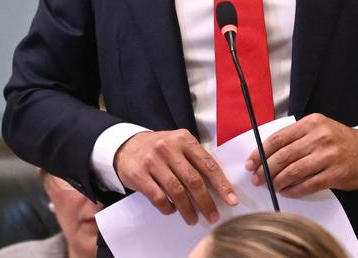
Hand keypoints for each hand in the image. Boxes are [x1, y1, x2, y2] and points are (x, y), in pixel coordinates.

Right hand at [114, 130, 237, 224]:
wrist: (127, 145)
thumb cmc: (160, 148)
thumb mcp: (179, 144)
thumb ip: (194, 159)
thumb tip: (216, 185)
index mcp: (184, 139)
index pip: (208, 163)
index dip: (221, 184)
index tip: (231, 199)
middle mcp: (169, 148)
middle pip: (193, 179)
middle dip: (205, 201)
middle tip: (212, 216)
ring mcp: (153, 161)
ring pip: (176, 191)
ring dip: (187, 209)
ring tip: (193, 219)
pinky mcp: (139, 174)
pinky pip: (158, 197)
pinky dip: (168, 208)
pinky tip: (172, 211)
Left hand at [245, 113, 357, 196]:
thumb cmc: (337, 140)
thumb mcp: (317, 128)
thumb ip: (295, 137)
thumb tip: (266, 154)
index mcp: (311, 123)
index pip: (279, 138)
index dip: (261, 152)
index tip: (251, 163)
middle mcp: (319, 137)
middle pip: (283, 155)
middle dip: (265, 169)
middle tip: (257, 178)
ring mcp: (327, 156)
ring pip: (293, 171)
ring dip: (278, 181)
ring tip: (271, 186)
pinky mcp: (334, 174)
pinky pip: (307, 184)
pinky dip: (293, 190)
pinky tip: (287, 191)